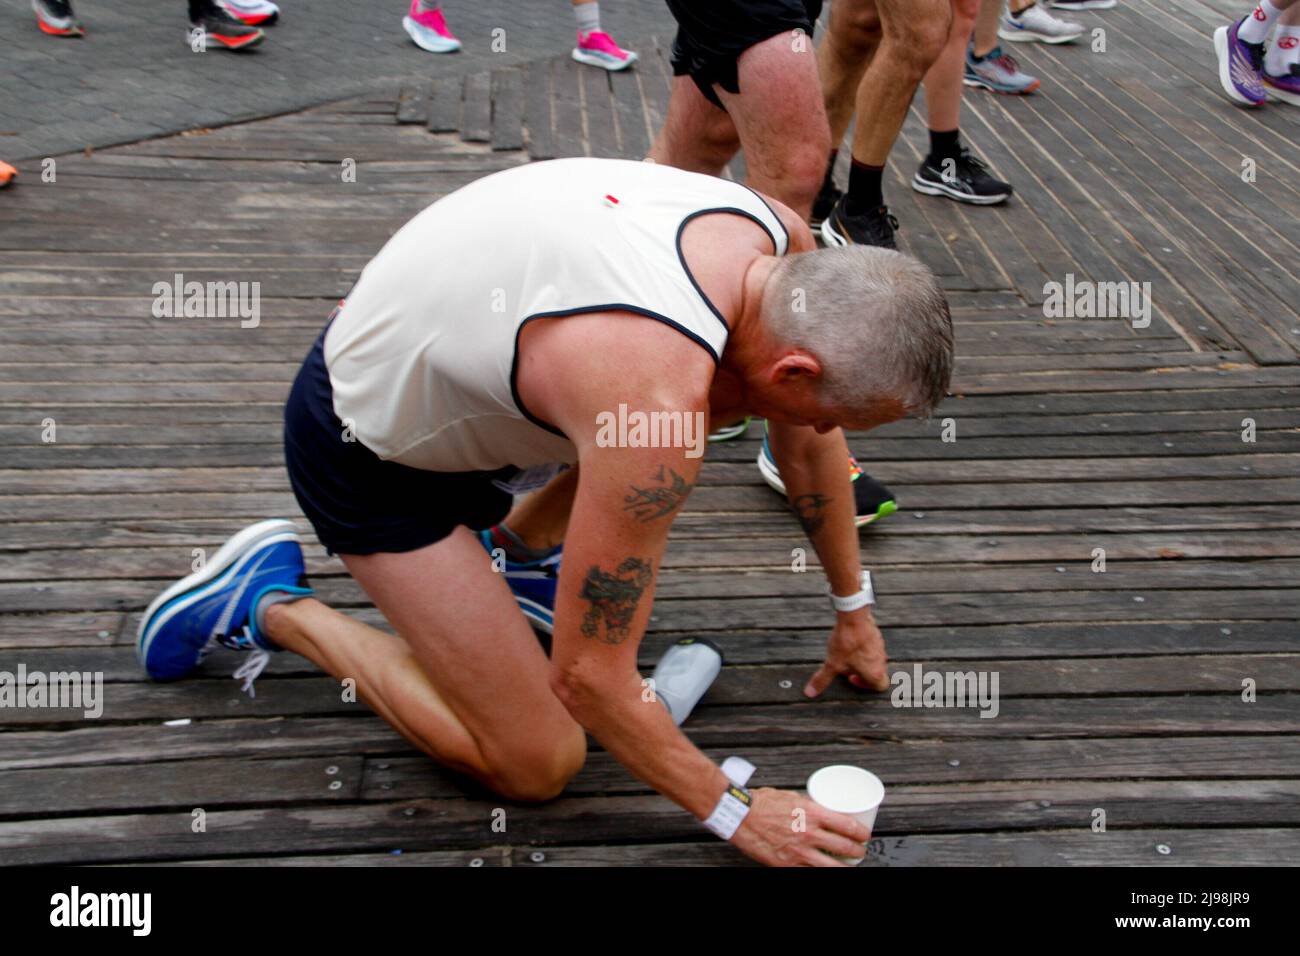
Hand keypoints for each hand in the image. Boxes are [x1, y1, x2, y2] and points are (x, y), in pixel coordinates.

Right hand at [730, 787, 871, 866]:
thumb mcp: (791, 797)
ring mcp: (799, 852)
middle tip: (860, 851)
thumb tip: (822, 809)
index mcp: (812, 813)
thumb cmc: (762, 803)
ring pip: (832, 866)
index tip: (865, 834)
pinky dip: (820, 872)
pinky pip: (810, 872)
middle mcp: (809, 833)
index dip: (862, 833)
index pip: (848, 825)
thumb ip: (809, 805)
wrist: (740, 816)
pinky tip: (825, 870)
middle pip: (845, 847)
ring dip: (845, 867)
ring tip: (849, 866)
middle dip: (858, 851)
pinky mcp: (788, 864)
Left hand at [804, 607, 888, 695]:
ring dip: (861, 659)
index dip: (866, 685)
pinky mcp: (876, 635)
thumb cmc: (846, 643)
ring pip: (874, 659)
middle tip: (846, 666)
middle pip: (876, 672)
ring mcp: (880, 647)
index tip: (851, 677)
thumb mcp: (832, 664)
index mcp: (875, 672)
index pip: (880, 686)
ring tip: (845, 653)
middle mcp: (881, 661)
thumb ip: (823, 679)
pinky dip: (862, 647)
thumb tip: (810, 692)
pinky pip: (871, 646)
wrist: (854, 617)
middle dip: (861, 672)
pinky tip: (848, 641)